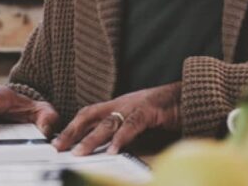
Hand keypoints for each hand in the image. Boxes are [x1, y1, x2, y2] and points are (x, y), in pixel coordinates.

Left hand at [53, 81, 181, 155]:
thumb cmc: (165, 110)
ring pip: (108, 122)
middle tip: (58, 147)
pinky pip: (133, 125)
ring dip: (92, 138)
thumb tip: (107, 149)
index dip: (71, 127)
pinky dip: (122, 138)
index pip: (87, 114)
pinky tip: (114, 150)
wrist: (191, 94)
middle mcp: (122, 103)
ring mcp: (135, 105)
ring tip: (79, 152)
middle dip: (72, 131)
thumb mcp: (138, 120)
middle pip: (90, 116)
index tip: (57, 141)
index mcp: (117, 105)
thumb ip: (122, 132)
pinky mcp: (151, 111)